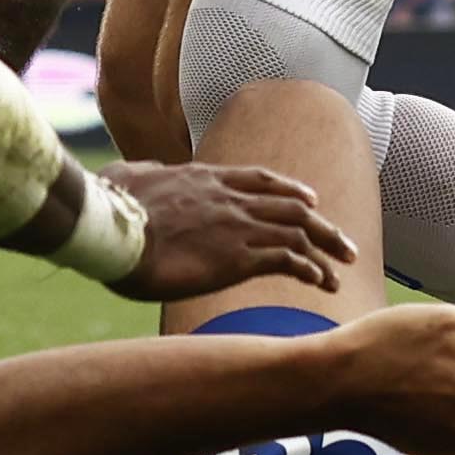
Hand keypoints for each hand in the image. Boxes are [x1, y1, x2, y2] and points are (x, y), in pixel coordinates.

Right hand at [102, 156, 354, 300]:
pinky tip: (322, 282)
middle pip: (292, 207)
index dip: (290, 190)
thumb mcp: (126, 177)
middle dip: (323, 225)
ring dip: (326, 250)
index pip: (260, 180)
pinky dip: (311, 270)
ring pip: (299, 232)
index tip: (311, 199)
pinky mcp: (239, 257)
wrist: (113, 231)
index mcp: (206, 178)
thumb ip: (142, 174)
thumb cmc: (109, 208)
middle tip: (344, 244)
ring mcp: (238, 225)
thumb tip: (140, 172)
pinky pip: (288, 260)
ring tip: (344, 269)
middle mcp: (230, 198)